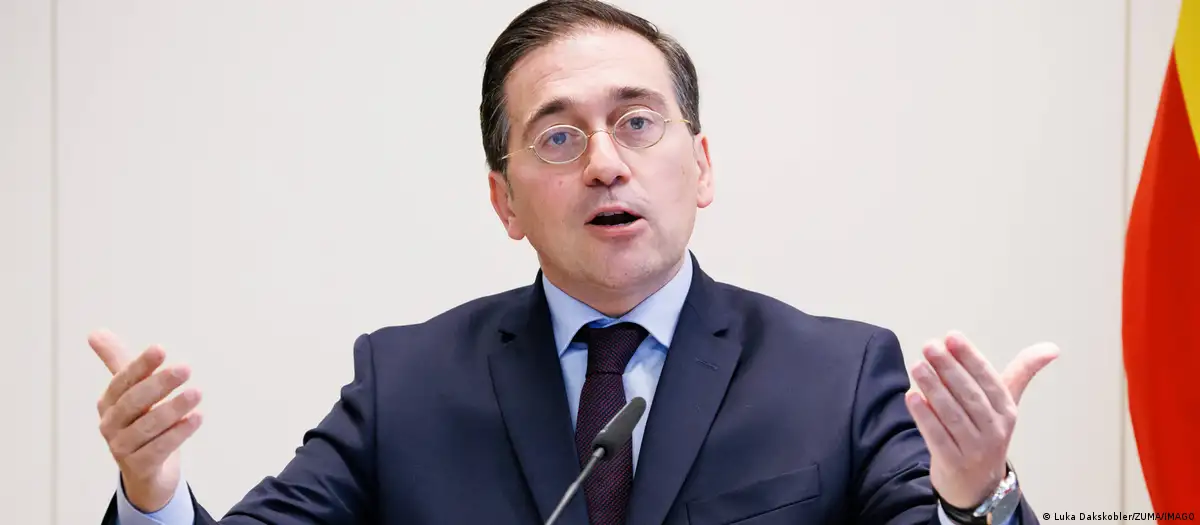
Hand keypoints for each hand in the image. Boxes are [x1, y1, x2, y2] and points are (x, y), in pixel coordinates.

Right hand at [90, 330, 203, 511]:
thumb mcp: (132, 392)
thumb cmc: (139, 424)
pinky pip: (158, 449)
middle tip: (186, 368)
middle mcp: (110, 425)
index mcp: (108, 403)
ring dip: (173, 408)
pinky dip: (178, 433)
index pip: (123, 381)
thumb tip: (95, 333)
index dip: (140, 366)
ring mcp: (122, 448)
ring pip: (148, 426)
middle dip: (159, 384)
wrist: (147, 474)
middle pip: (134, 402)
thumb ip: (119, 363)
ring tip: (197, 393)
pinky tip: (197, 418)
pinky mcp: (138, 468)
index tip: (160, 349)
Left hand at [903, 331, 1057, 508]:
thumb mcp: (1006, 405)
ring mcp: (974, 449)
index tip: (952, 337)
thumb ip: (1021, 373)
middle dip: (949, 368)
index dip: (971, 358)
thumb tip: (1051, 348)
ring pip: (952, 414)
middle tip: (930, 346)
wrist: (978, 486)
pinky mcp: (953, 463)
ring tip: (918, 366)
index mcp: (1007, 411)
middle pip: (970, 395)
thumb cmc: (987, 433)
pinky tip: (911, 396)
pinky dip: (924, 416)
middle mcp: (994, 430)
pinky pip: (937, 436)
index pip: (990, 380)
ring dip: (933, 388)